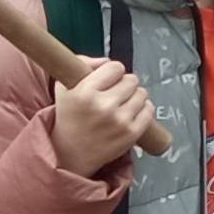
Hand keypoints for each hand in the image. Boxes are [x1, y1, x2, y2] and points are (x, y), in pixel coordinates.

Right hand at [50, 55, 161, 175]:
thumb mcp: (65, 87)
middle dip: (124, 84)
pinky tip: (131, 112)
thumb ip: (83, 64)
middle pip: (132, 80)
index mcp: (85, 92)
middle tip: (115, 93)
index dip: (113, 71)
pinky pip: (149, 111)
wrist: (69, 153)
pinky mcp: (131, 134)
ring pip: (142, 94)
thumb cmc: (68, 117)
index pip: (115, 67)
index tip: (108, 79)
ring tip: (121, 104)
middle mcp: (103, 106)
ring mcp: (119, 121)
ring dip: (134, 96)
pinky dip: (143, 109)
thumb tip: (107, 61)